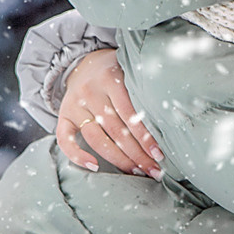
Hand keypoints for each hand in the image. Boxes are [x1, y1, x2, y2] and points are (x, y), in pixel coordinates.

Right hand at [57, 49, 161, 175]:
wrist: (83, 62)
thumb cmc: (115, 72)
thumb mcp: (129, 71)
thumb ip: (142, 90)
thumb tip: (170, 120)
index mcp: (110, 79)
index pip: (130, 114)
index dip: (145, 137)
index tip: (159, 155)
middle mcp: (90, 92)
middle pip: (116, 130)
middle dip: (137, 154)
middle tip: (154, 170)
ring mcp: (75, 106)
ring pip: (96, 139)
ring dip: (118, 159)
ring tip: (136, 171)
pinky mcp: (63, 116)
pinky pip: (65, 140)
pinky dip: (77, 155)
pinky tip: (94, 167)